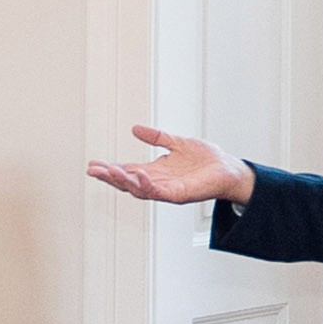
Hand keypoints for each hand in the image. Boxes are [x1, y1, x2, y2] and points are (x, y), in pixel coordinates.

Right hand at [89, 124, 254, 207]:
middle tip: (93, 170)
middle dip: (110, 177)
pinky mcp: (180, 194)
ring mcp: (168, 190)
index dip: (110, 168)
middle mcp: (159, 182)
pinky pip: (159, 192)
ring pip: (139, 189)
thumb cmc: (207, 160)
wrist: (229, 169)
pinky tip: (138, 175)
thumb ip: (156, 137)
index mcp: (156, 171)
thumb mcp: (176, 143)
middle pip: (128, 182)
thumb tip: (135, 129)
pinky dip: (147, 185)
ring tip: (110, 172)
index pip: (128, 171)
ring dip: (123, 181)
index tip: (93, 164)